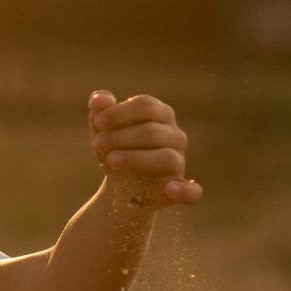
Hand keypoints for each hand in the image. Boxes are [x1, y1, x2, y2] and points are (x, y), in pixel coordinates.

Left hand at [89, 92, 201, 209]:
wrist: (120, 184)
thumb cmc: (116, 148)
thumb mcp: (104, 130)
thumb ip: (100, 111)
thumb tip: (98, 98)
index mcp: (161, 115)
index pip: (147, 105)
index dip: (120, 113)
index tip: (98, 123)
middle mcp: (176, 136)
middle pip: (152, 132)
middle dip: (121, 137)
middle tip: (99, 143)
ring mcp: (180, 162)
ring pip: (166, 158)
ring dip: (135, 159)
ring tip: (111, 161)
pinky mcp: (181, 189)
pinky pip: (192, 191)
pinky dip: (184, 191)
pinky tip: (169, 190)